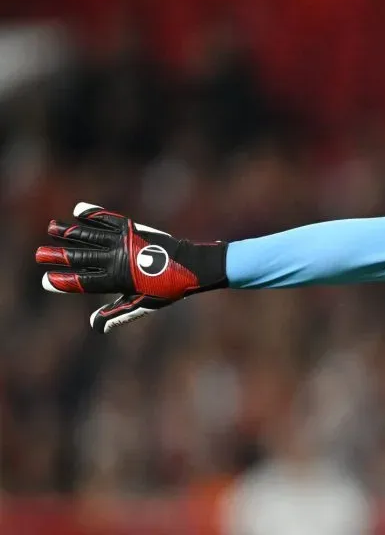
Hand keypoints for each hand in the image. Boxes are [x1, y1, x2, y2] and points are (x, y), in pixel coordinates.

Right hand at [36, 202, 226, 332]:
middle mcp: (119, 258)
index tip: (46, 280)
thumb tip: (97, 326)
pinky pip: (110, 219)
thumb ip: (118, 313)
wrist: (192, 264)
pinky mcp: (134, 228)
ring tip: (51, 227)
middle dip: (59, 256)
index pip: (86, 282)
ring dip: (70, 231)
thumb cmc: (168, 288)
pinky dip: (94, 214)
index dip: (65, 281)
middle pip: (83, 257)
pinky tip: (79, 210)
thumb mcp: (144, 304)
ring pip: (91, 235)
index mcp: (120, 280)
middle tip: (39, 254)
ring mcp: (126, 241)